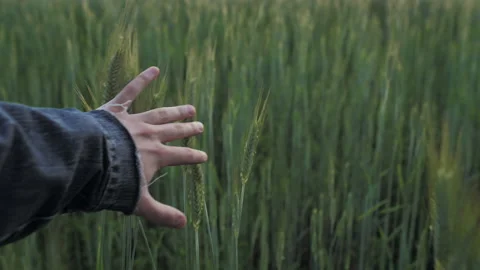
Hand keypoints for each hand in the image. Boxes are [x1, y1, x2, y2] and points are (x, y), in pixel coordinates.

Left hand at [98, 66, 206, 228]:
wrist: (90, 160)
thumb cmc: (114, 183)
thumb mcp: (139, 203)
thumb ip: (161, 213)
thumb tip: (185, 224)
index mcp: (156, 156)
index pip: (182, 157)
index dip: (194, 157)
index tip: (203, 156)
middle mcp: (150, 136)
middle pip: (175, 132)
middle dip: (188, 130)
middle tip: (199, 126)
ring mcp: (135, 121)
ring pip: (161, 114)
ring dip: (176, 110)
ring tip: (190, 107)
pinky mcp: (117, 109)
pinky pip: (131, 91)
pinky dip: (143, 79)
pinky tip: (155, 68)